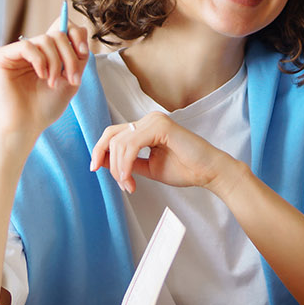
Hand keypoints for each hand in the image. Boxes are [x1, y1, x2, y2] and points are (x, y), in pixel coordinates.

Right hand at [0, 22, 89, 151]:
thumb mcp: (70, 80)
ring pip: (45, 39)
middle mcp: (30, 50)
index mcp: (45, 54)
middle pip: (57, 34)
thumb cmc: (44, 108)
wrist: (25, 126)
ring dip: (56, 62)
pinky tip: (41, 76)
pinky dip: (39, 61)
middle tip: (72, 79)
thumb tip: (80, 30)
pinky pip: (27, 46)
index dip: (76, 35)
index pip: (62, 28)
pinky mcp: (1, 56)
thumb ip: (77, 57)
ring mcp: (15, 52)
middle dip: (69, 56)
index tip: (83, 52)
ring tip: (53, 83)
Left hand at [89, 111, 243, 194]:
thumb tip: (101, 161)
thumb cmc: (185, 169)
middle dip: (106, 161)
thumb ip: (128, 163)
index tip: (94, 168)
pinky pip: (131, 146)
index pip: (113, 134)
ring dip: (119, 168)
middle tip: (120, 184)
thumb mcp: (148, 167)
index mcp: (145, 126)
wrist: (210, 172)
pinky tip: (130, 179)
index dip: (99, 150)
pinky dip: (126, 164)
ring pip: (119, 143)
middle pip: (111, 136)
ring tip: (129, 185)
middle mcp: (148, 119)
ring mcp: (154, 120)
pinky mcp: (161, 127)